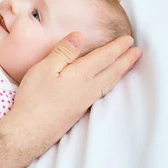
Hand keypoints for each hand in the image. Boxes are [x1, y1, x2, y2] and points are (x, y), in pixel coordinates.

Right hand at [0, 32, 140, 155]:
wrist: (29, 132)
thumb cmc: (34, 98)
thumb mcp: (45, 69)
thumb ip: (63, 52)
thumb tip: (80, 35)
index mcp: (81, 76)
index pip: (104, 58)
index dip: (117, 47)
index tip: (129, 40)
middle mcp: (88, 89)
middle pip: (112, 71)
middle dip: (125, 60)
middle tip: (137, 52)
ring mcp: (85, 102)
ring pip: (109, 83)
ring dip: (120, 72)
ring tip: (127, 66)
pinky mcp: (79, 111)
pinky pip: (102, 92)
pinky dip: (110, 83)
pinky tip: (106, 85)